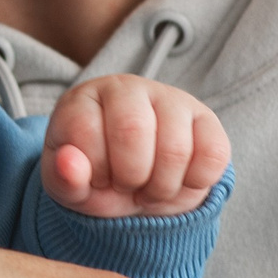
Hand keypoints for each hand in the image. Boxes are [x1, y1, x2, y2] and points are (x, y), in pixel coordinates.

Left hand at [41, 75, 231, 217]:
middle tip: (127, 186)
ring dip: (162, 187)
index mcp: (85, 99)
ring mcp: (171, 99)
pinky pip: (213, 156)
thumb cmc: (98, 180)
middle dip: (129, 178)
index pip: (84, 130)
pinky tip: (179, 182)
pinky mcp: (206, 120)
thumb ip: (64, 179)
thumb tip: (69, 164)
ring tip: (151, 188)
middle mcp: (128, 88)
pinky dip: (195, 183)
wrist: (137, 189)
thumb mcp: (71, 188)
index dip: (93, 170)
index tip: (97, 178)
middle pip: (132, 132)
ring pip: (175, 149)